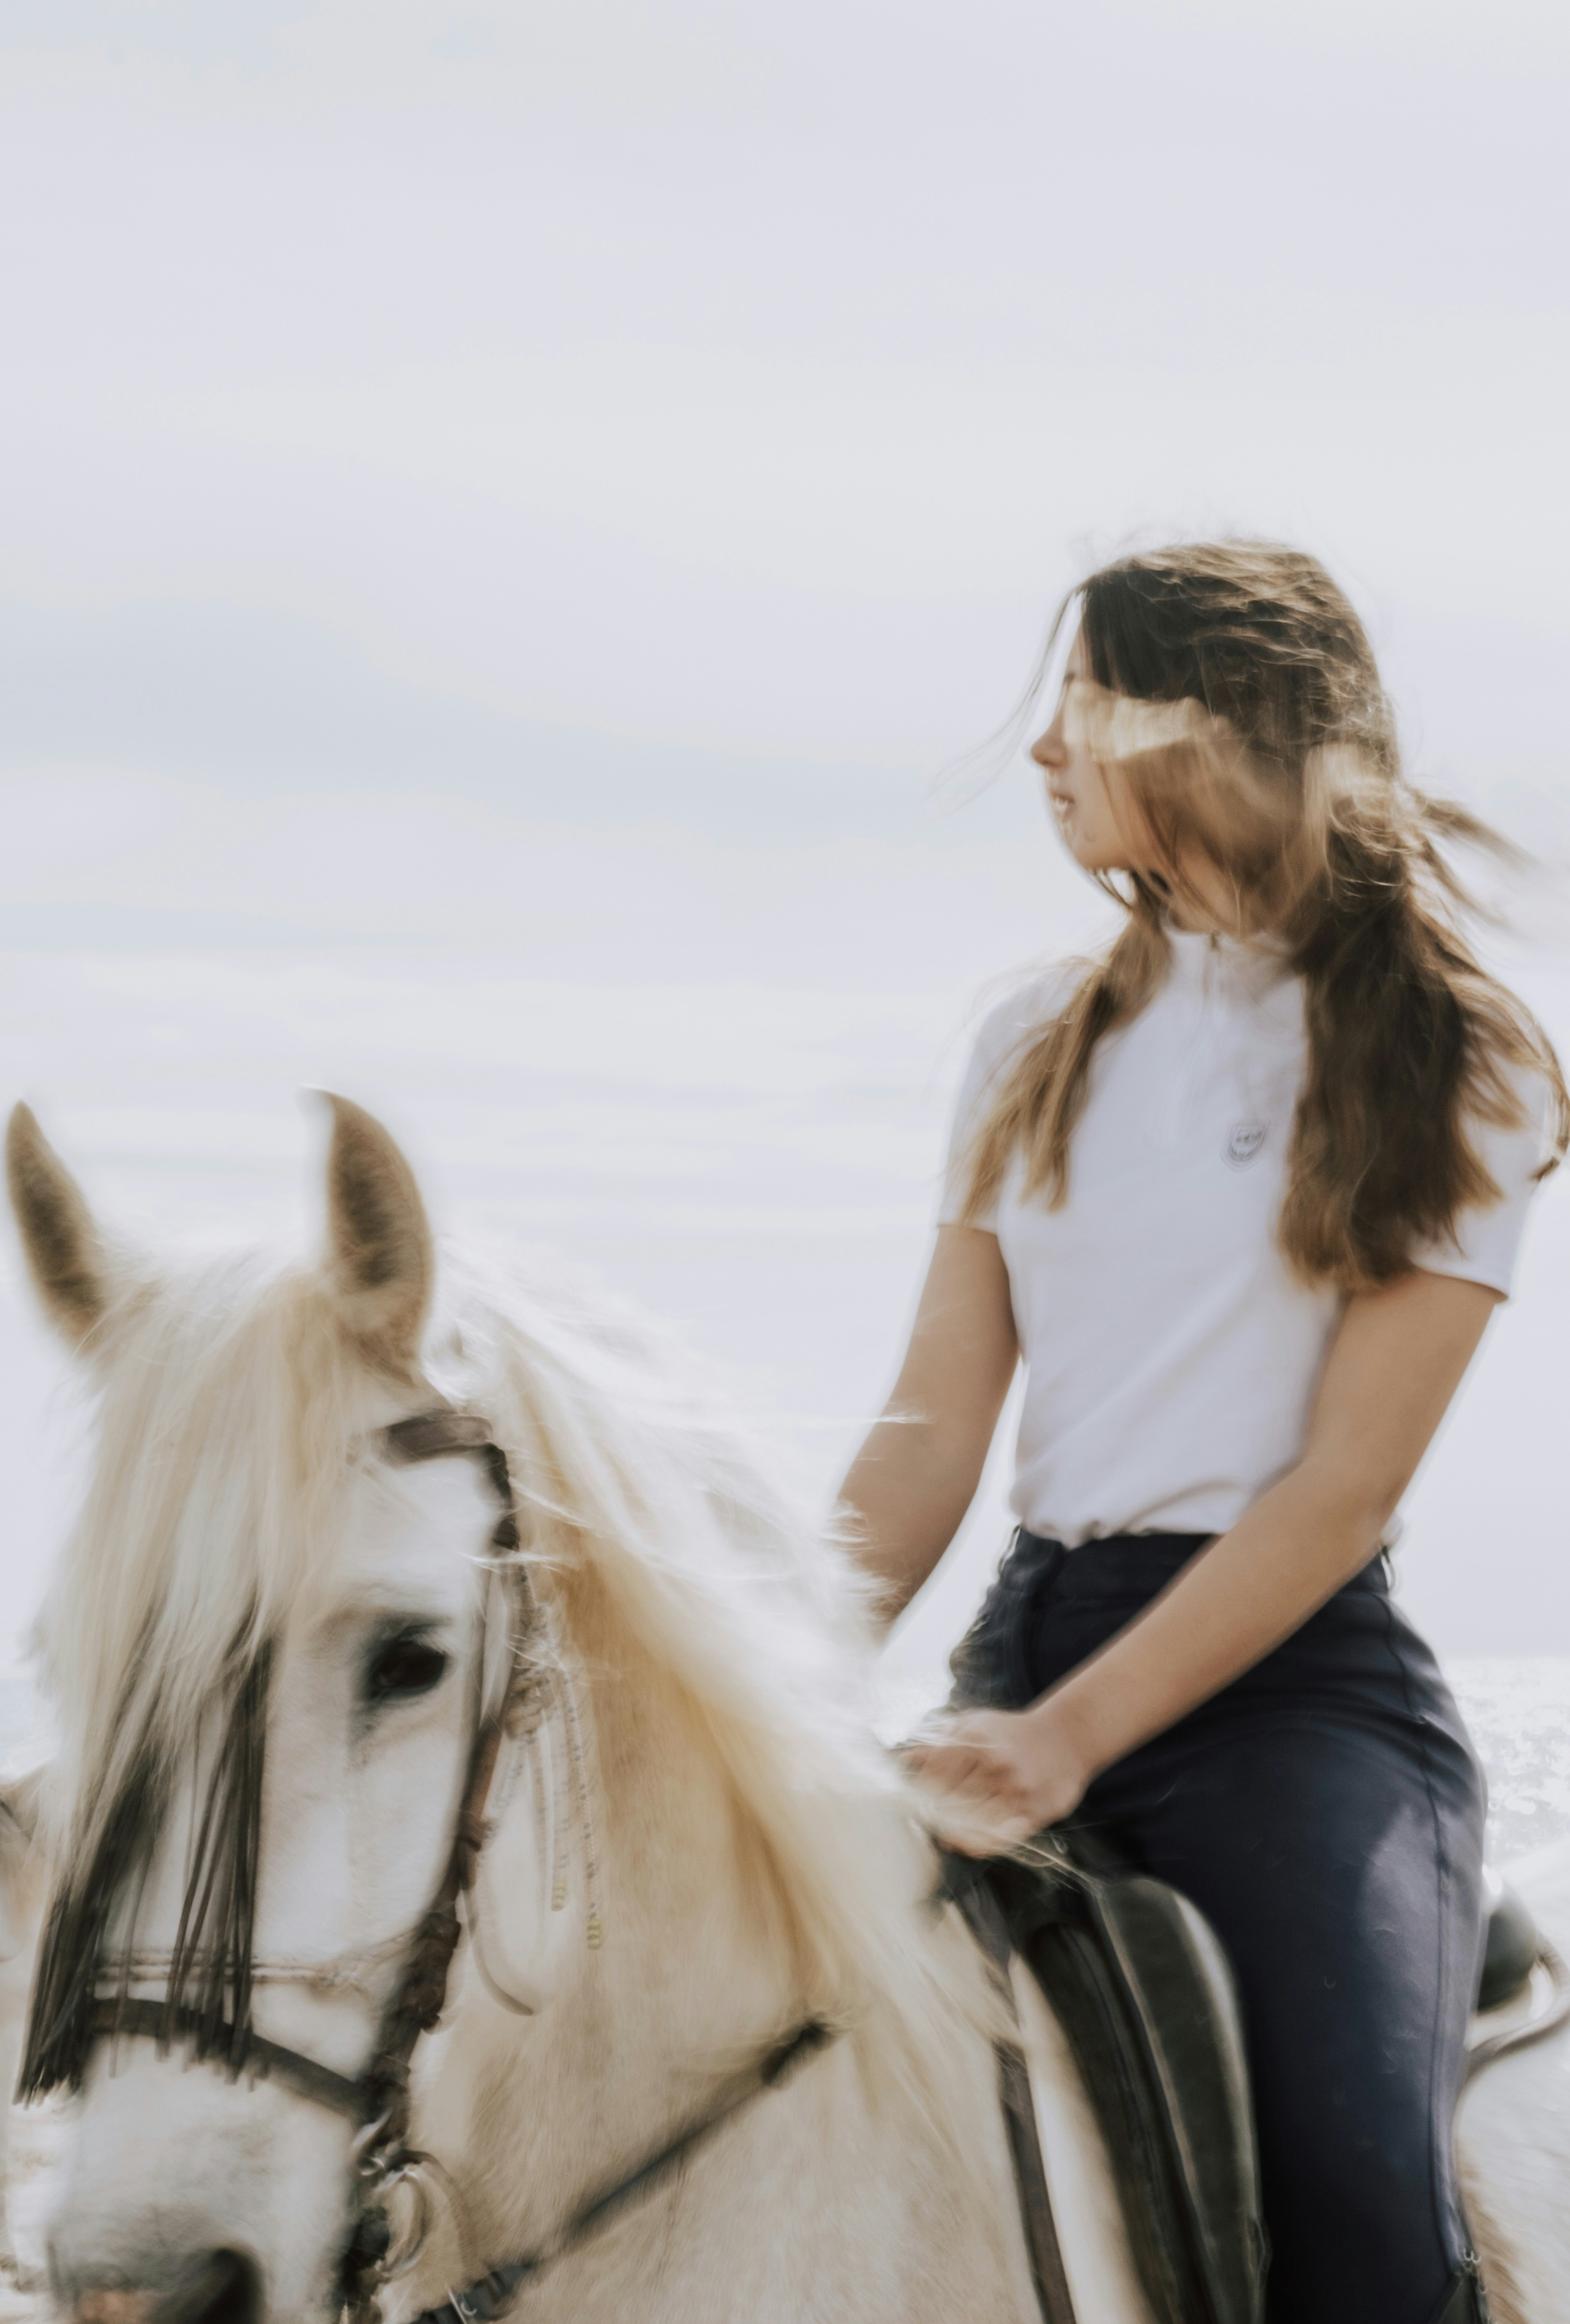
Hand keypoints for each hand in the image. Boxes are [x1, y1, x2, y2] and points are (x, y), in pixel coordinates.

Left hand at [903, 1701, 1091, 1856]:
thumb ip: (940, 1743)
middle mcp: (995, 1765)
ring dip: (956, 1833)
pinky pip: (999, 1838)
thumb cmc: (1011, 1733)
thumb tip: (907, 1760)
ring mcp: (1016, 1790)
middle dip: (936, 1815)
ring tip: (949, 1833)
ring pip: (972, 1825)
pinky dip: (981, 1845)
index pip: (933, 1776)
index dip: (921, 1792)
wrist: (1065, 1738)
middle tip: (931, 1820)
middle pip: (950, 1803)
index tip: (916, 1800)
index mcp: (974, 1740)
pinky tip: (970, 1844)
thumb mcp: (974, 1725)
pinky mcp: (1034, 1811)